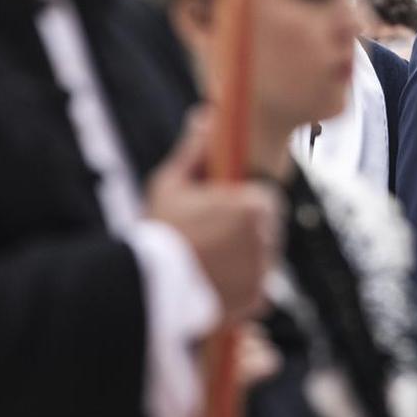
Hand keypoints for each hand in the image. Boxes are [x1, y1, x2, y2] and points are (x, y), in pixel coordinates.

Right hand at [146, 109, 278, 320]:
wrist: (148, 287)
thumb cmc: (159, 230)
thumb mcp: (171, 184)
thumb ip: (195, 151)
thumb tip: (206, 117)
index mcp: (255, 205)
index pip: (265, 199)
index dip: (241, 205)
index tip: (218, 212)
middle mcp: (267, 239)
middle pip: (267, 230)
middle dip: (244, 231)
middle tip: (208, 237)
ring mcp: (263, 272)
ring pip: (262, 259)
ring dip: (243, 258)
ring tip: (206, 260)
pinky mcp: (256, 300)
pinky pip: (256, 287)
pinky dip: (240, 286)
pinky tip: (212, 280)